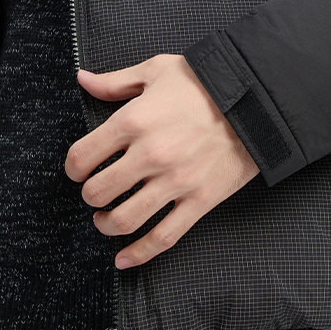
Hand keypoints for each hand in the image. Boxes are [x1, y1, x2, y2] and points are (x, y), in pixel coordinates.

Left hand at [65, 54, 259, 268]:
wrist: (257, 99)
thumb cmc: (206, 83)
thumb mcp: (156, 70)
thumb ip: (115, 82)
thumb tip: (82, 80)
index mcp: (133, 121)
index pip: (81, 157)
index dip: (73, 169)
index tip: (78, 171)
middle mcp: (150, 154)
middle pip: (98, 192)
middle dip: (90, 197)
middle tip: (95, 194)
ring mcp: (176, 181)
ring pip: (125, 220)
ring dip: (106, 225)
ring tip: (105, 221)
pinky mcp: (200, 201)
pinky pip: (163, 237)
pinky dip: (139, 253)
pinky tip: (123, 259)